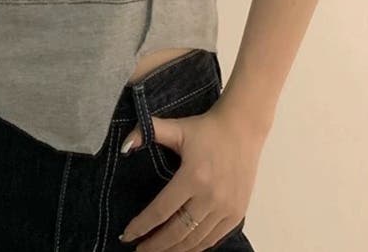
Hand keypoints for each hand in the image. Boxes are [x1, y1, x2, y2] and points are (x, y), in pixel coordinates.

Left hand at [118, 105, 266, 250]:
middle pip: (177, 232)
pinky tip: (182, 247)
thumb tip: (124, 146)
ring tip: (157, 251)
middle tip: (138, 250)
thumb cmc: (206, 128)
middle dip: (155, 245)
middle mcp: (211, 197)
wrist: (242, 128)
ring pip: (195, 241)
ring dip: (174, 250)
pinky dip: (195, 248)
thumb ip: (148, 131)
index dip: (142, 226)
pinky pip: (213, 239)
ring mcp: (226, 209)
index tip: (126, 236)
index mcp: (193, 177)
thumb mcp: (176, 127)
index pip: (162, 210)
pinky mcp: (236, 214)